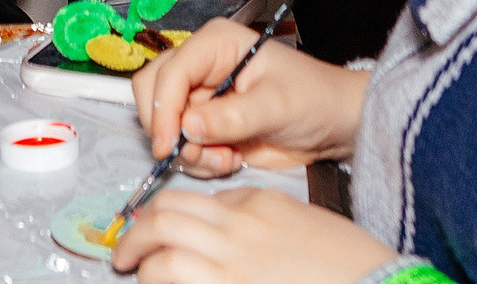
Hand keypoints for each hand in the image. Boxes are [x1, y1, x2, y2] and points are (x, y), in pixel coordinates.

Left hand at [110, 187, 399, 283]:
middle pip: (166, 216)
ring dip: (141, 260)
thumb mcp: (302, 225)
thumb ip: (260, 219)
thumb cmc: (349, 265)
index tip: (154, 231)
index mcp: (258, 206)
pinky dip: (158, 281)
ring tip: (134, 271)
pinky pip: (174, 278)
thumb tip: (221, 229)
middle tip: (126, 250)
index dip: (164, 215)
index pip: (193, 200)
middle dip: (137, 233)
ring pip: (162, 248)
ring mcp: (231, 264)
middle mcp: (239, 231)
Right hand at [133, 18, 367, 177]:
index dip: (163, 108)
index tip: (168, 144)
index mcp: (216, 44)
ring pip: (164, 124)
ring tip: (226, 158)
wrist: (333, 126)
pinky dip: (200, 160)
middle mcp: (202, 66)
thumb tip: (189, 126)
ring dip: (189, 151)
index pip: (171, 71)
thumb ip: (233, 116)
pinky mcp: (206, 124)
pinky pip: (181, 145)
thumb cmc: (314, 99)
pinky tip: (230, 158)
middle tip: (200, 155)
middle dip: (169, 130)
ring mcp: (201, 96)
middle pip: (153, 93)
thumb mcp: (278, 106)